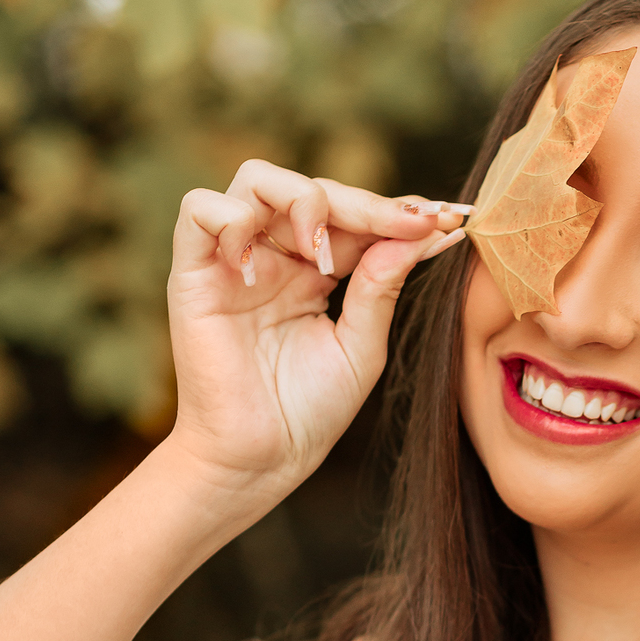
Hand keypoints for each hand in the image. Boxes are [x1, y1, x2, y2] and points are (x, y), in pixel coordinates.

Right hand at [164, 159, 468, 499]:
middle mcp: (275, 256)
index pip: (354, 217)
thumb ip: (380, 287)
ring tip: (326, 255)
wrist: (262, 459)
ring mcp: (233, 260)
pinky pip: (198, 210)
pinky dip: (231, 219)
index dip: (396, 212)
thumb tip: (415, 234)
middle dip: (366, 204)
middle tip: (409, 225)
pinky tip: (262, 267)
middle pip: (313, 189)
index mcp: (316, 270)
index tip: (446, 220)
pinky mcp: (193, 274)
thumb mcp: (361, 346)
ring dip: (302, 202)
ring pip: (257, 181)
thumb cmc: (309, 411)